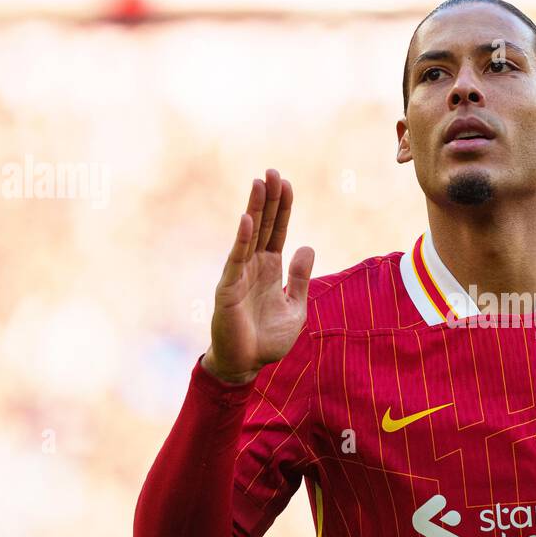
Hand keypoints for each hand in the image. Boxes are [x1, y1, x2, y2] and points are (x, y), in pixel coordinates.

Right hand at [202, 170, 313, 384]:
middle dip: (268, 199)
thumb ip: (300, 278)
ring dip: (254, 209)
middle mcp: (254, 266)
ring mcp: (239, 274)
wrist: (247, 365)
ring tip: (259, 183)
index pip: (277, 231)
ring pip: (249, 235)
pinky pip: (236, 259)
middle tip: (272, 171)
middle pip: (263, 225)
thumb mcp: (295, 307)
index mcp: (270, 268)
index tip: (286, 183)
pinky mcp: (228, 288)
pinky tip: (246, 219)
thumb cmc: (268, 339)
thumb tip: (307, 247)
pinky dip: (241, 239)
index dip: (283, 208)